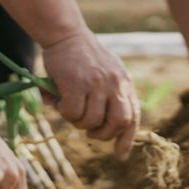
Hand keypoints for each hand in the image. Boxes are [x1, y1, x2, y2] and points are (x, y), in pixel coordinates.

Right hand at [42, 28, 138, 160]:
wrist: (65, 33)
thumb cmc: (81, 56)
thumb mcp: (103, 72)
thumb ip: (106, 95)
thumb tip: (96, 127)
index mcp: (124, 82)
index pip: (132, 116)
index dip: (127, 139)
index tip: (120, 155)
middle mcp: (115, 84)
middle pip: (117, 123)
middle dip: (102, 134)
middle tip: (88, 131)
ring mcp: (97, 84)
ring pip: (91, 121)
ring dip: (77, 122)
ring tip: (67, 108)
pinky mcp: (77, 84)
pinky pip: (72, 113)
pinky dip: (63, 112)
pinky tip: (57, 101)